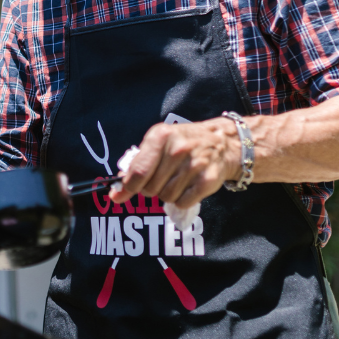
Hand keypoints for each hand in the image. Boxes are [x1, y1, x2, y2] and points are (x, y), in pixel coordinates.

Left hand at [111, 118, 239, 207]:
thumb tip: (116, 194)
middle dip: (150, 189)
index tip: (124, 192)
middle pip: (150, 189)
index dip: (128, 187)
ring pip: (166, 198)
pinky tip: (187, 187)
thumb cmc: (183, 143)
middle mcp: (178, 149)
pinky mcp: (208, 180)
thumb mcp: (158, 143)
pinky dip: (182, 200)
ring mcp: (194, 165)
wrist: (222, 142)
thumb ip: (137, 165)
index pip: (138, 173)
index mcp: (160, 136)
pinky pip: (182, 203)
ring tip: (176, 180)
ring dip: (167, 194)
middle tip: (161, 179)